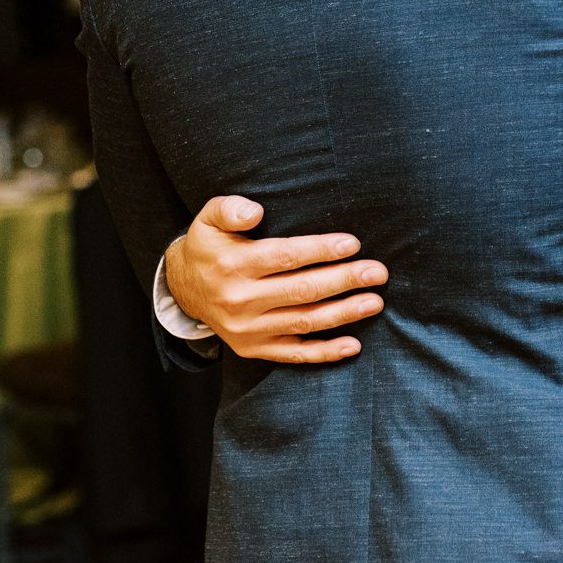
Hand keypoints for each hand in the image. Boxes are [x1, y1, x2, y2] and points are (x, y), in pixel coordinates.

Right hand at [164, 196, 387, 363]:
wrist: (183, 289)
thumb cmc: (208, 246)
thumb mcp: (208, 219)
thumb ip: (230, 208)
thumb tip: (255, 212)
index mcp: (233, 265)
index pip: (285, 257)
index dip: (321, 250)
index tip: (353, 244)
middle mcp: (240, 301)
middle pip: (302, 290)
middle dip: (344, 281)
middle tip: (378, 272)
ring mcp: (247, 330)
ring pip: (304, 322)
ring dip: (344, 314)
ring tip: (375, 301)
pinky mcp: (253, 349)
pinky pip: (294, 354)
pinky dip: (324, 353)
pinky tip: (353, 345)